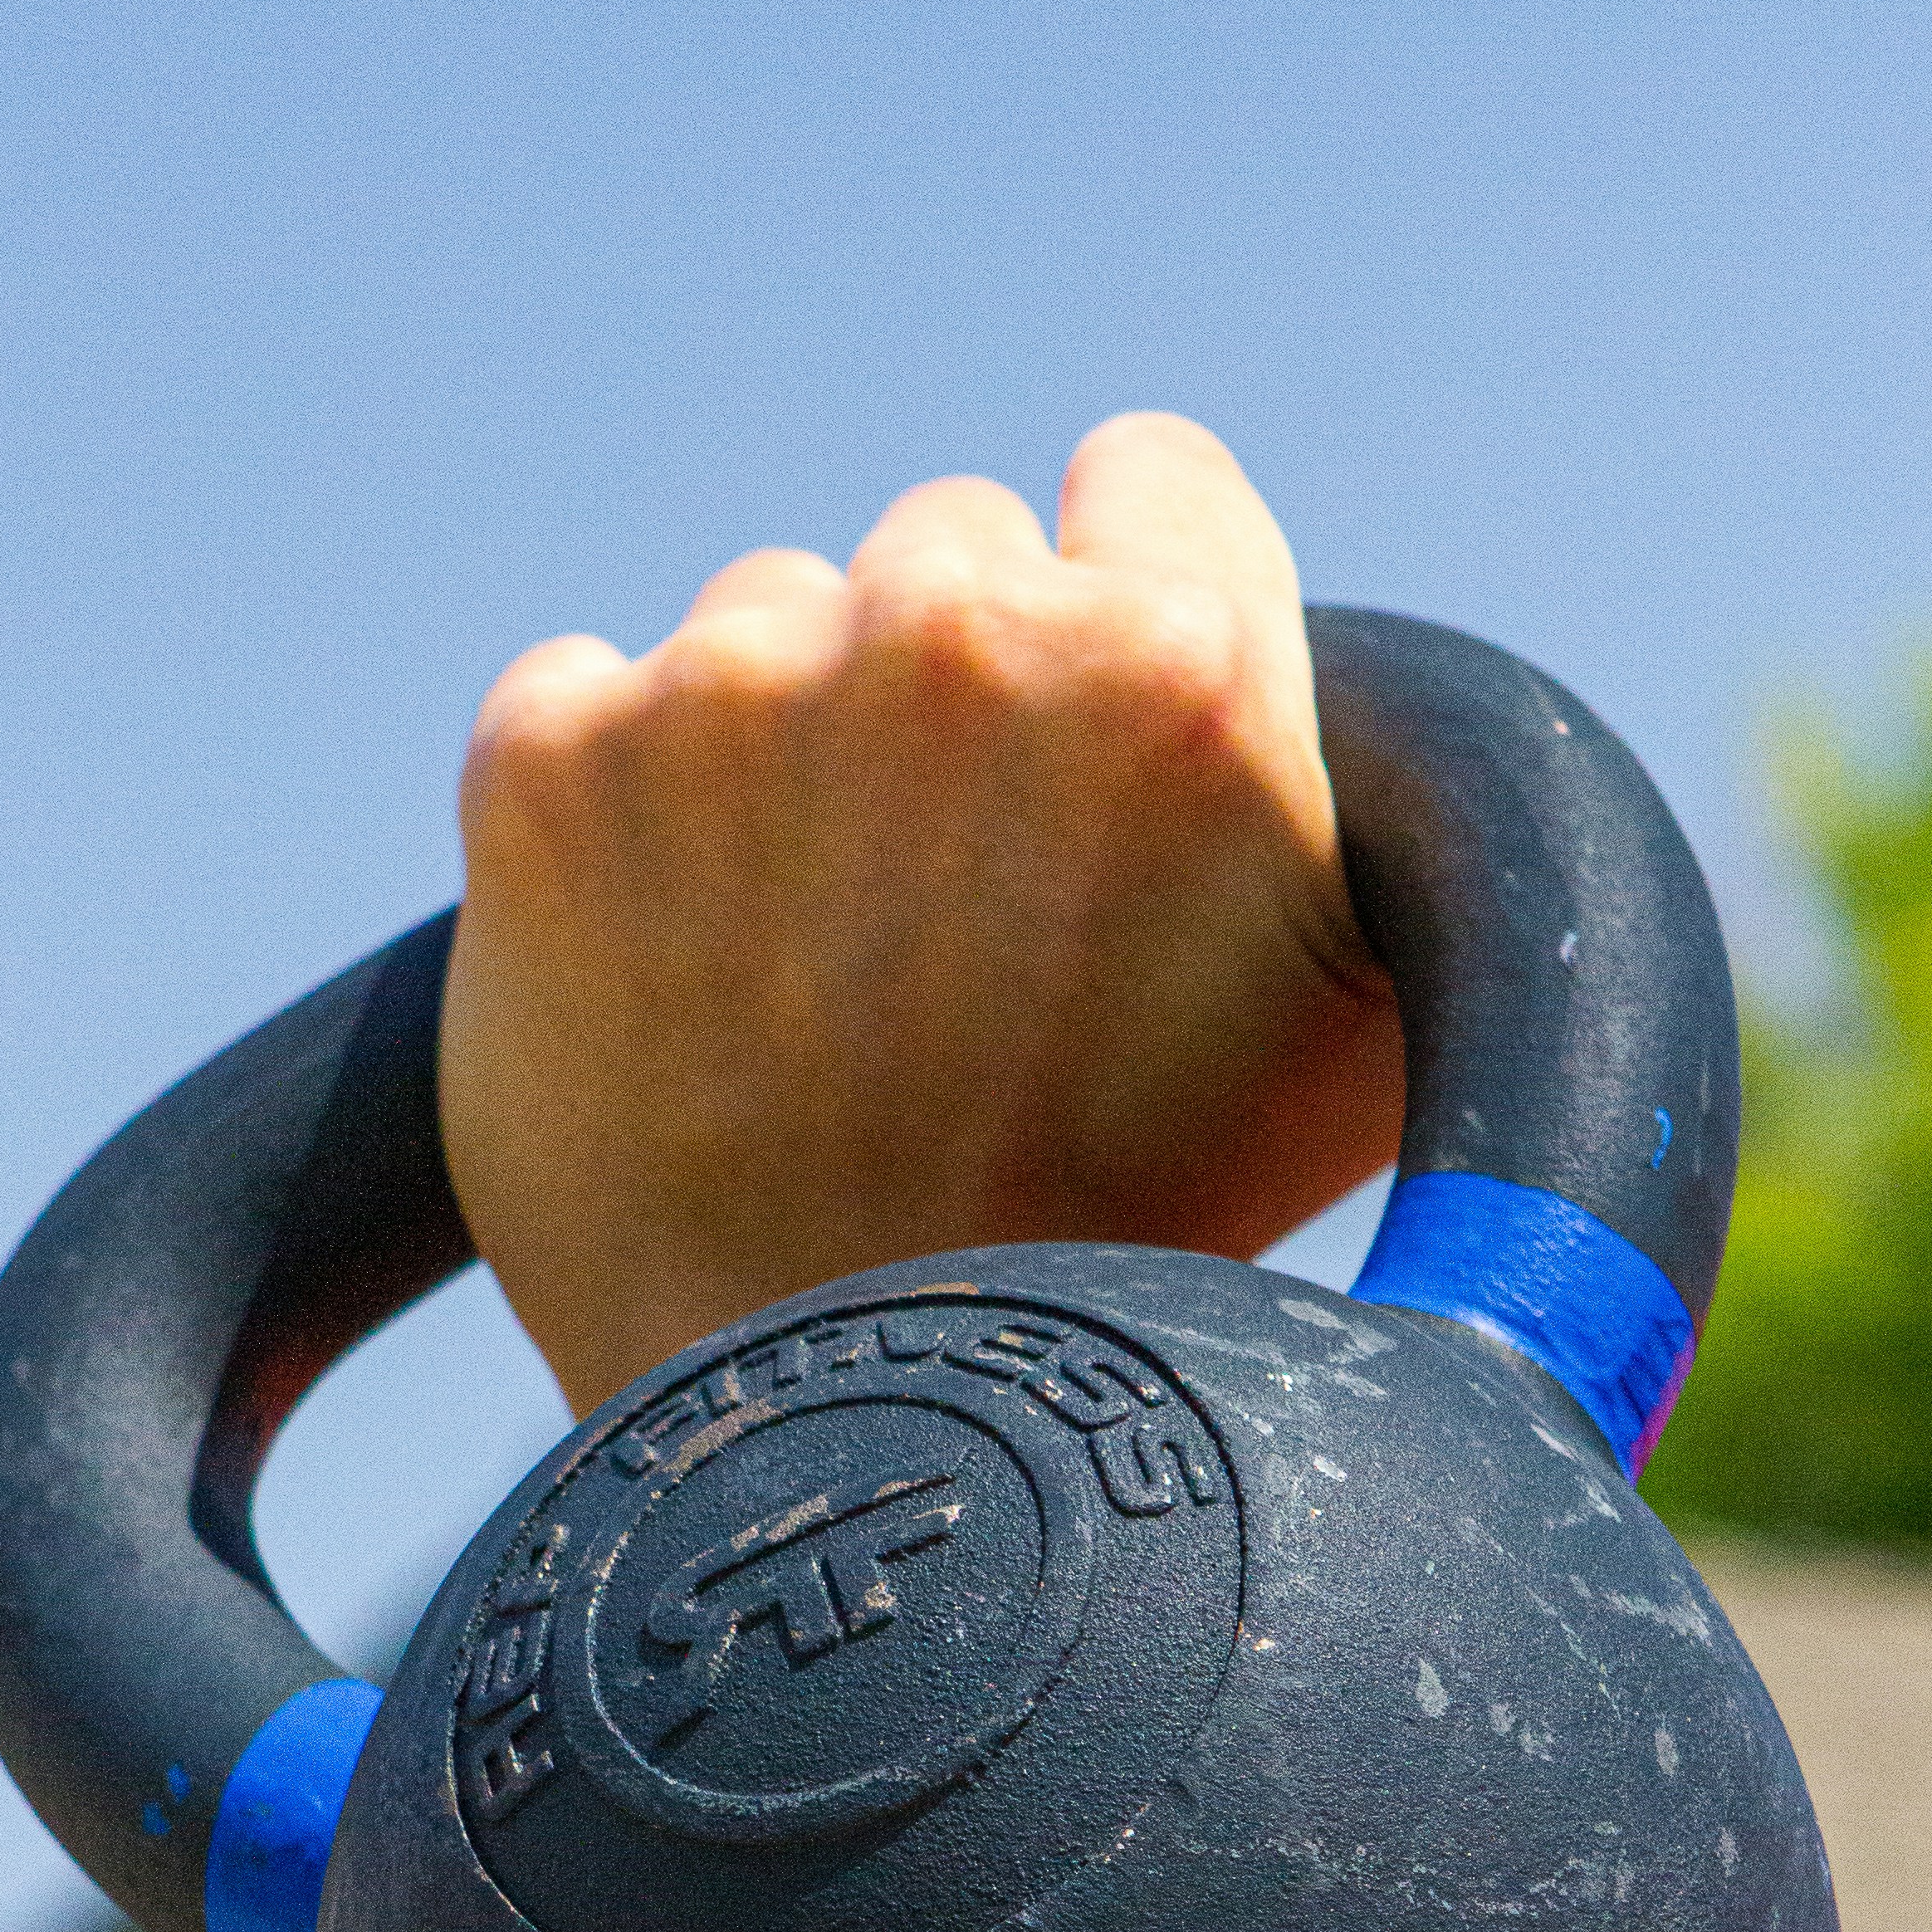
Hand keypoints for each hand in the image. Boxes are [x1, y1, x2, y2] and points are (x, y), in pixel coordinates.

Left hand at [441, 412, 1404, 1418]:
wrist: (852, 1449)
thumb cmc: (1131, 1263)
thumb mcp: (1370, 1038)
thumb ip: (1385, 816)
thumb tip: (1372, 728)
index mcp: (1184, 661)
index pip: (1146, 482)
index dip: (1123, 622)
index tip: (1087, 758)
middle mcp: (956, 626)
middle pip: (950, 559)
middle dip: (951, 711)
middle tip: (949, 937)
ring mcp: (731, 687)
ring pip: (764, 631)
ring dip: (780, 768)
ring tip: (810, 991)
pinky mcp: (546, 762)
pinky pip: (583, 708)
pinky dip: (612, 832)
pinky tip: (675, 992)